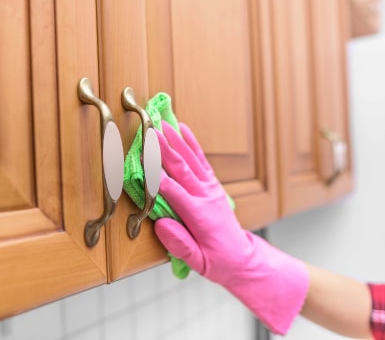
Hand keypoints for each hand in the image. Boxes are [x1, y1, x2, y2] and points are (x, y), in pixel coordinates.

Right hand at [154, 121, 308, 334]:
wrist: (242, 258)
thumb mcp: (198, 262)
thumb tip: (160, 225)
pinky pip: (202, 161)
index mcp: (200, 216)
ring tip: (162, 123)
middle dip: (164, 149)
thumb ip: (179, 244)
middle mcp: (206, 197)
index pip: (174, 192)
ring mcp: (211, 188)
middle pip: (182, 169)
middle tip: (150, 131)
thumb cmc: (217, 261)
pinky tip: (184, 130)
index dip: (157, 176)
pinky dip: (193, 144)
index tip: (142, 160)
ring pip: (191, 160)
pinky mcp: (213, 185)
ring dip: (176, 141)